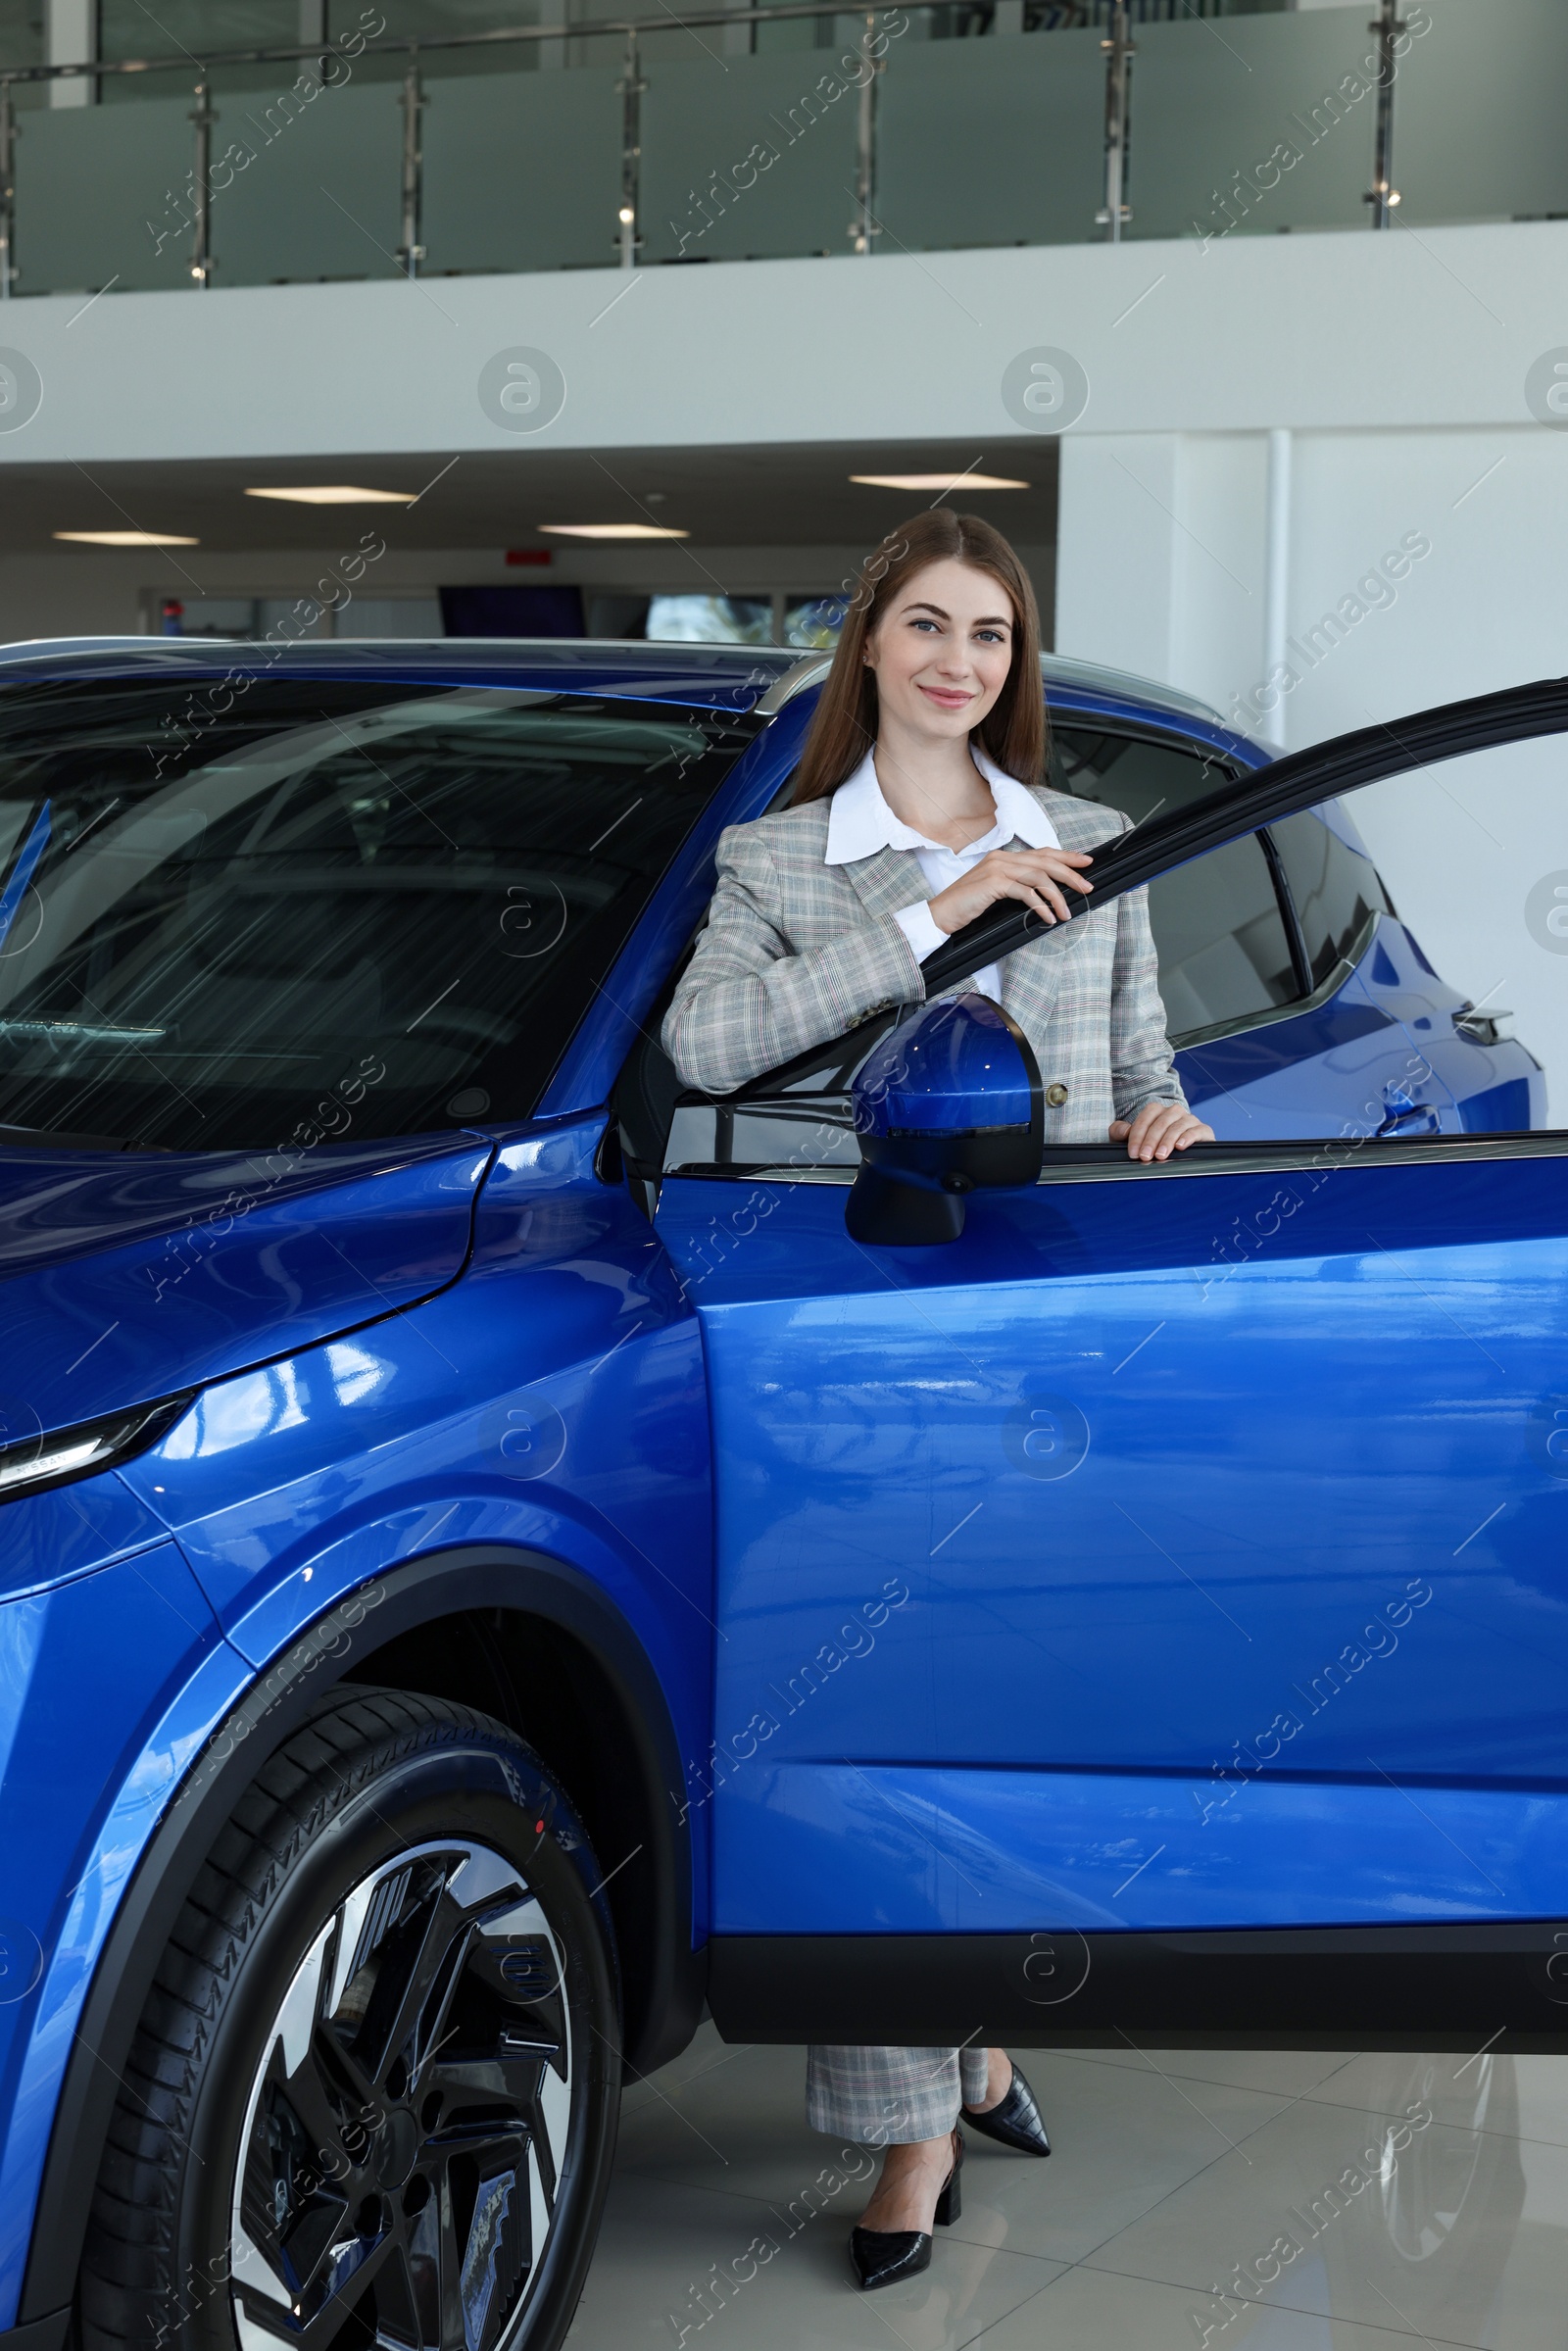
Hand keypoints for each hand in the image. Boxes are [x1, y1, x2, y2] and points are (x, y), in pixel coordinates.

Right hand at [925, 846, 1093, 935]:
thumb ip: (1017, 887)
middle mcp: (1002, 858)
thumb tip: (1045, 895)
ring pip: (1039, 876)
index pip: (1042, 853)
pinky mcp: (993, 883)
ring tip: (1065, 912)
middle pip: (1045, 861)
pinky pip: (1025, 892)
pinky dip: (1040, 905)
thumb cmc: (967, 907)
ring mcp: (997, 868)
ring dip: (1057, 896)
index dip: (1066, 856)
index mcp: (1004, 857)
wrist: (941, 914)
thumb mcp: (996, 893)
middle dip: (1070, 874)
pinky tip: (1046, 917)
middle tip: (1086, 887)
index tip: (1086, 863)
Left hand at [1109, 1102, 1214, 1162]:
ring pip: (1178, 1125)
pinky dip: (1188, 1137)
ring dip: (1168, 1141)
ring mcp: (1189, 1120)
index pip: (1146, 1117)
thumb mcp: (1131, 1139)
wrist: (1178, 1153)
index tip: (1133, 1152)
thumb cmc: (1151, 1145)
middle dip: (1152, 1140)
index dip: (1138, 1135)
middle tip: (1145, 1156)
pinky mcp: (1203, 1130)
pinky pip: (1197, 1130)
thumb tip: (1124, 1130)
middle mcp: (1174, 1112)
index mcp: (1157, 1110)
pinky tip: (1180, 1146)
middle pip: (1162, 1122)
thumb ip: (1120, 1132)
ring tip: (1160, 1155)